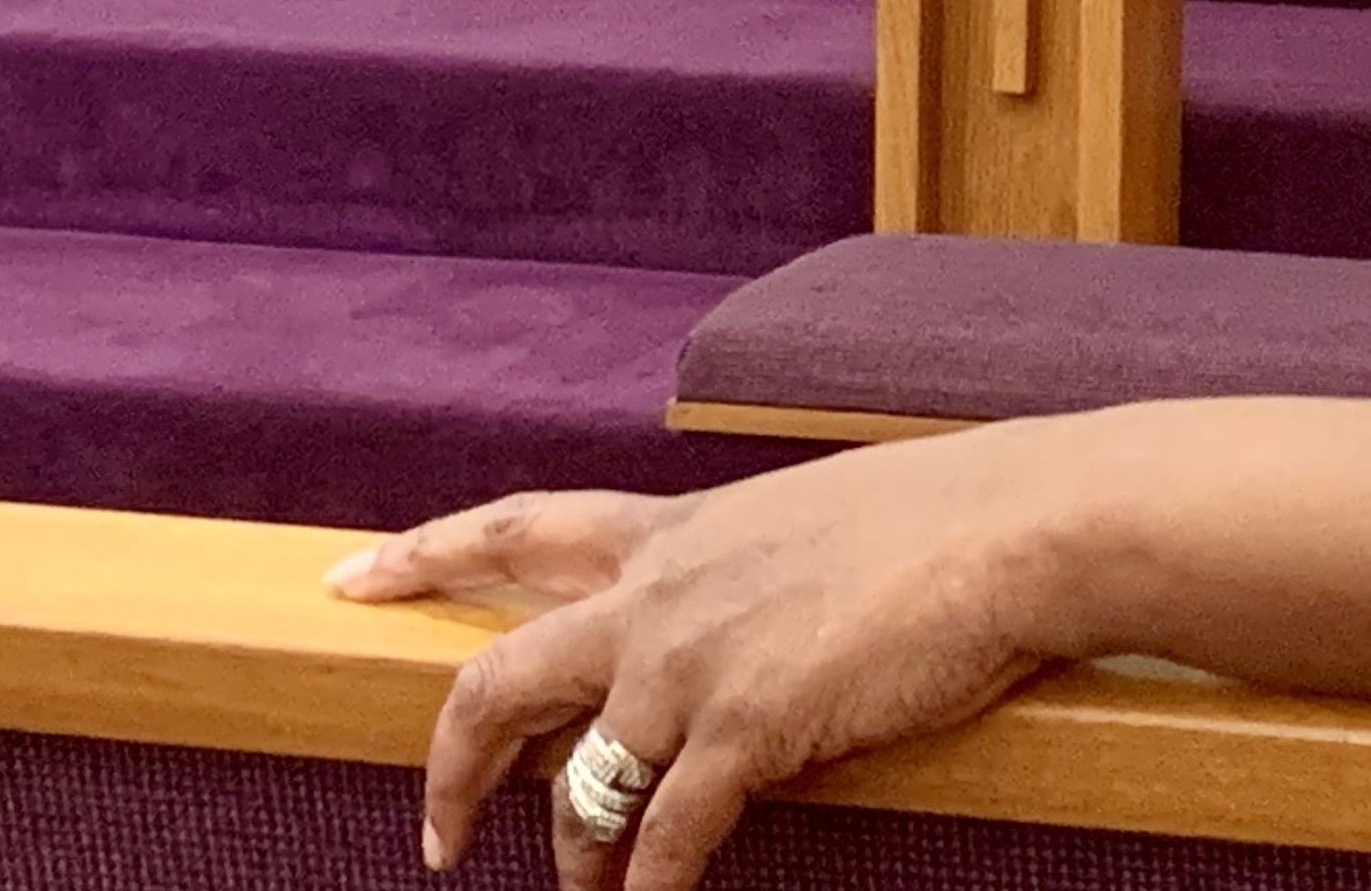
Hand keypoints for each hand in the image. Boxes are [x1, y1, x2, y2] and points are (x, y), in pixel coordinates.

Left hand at [329, 431, 1073, 890]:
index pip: (523, 527)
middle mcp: (664, 593)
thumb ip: (750, 572)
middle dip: (452, 764)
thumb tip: (741, 629)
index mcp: (682, 529)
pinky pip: (665, 840)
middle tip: (433, 836)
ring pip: (577, 783)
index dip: (428, 552)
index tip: (351, 575)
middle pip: (502, 677)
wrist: (1019, 529)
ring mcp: (694, 665)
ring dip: (571, 853)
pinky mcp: (745, 731)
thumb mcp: (815, 519)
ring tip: (585, 889)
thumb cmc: (951, 517)